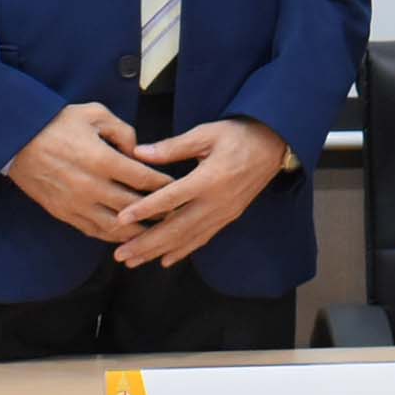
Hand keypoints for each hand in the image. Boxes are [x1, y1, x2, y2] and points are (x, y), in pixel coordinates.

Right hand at [5, 103, 170, 240]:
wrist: (15, 141)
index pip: (143, 179)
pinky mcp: (64, 214)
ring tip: (156, 231)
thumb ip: (122, 130)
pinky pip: (94, 231)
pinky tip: (126, 235)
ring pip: (116, 227)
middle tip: (176, 212)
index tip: (177, 187)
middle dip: (158, 211)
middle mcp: (91, 186)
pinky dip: (113, 236)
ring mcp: (76, 204)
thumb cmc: (56, 123)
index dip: (164, 185)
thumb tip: (138, 150)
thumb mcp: (93, 114)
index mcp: (102, 160)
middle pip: (134, 206)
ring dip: (138, 231)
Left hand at [116, 117, 293, 269]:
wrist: (273, 145)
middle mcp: (216, 202)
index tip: (121, 218)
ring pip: (187, 238)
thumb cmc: (237, 135)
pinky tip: (164, 260)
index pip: (171, 198)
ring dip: (158, 252)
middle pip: (176, 228)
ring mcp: (223, 213)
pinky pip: (202, 238)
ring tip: (133, 261)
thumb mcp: (205, 133)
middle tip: (121, 254)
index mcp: (209, 179)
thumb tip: (138, 153)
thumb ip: (172, 147)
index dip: (145, 209)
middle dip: (146, 243)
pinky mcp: (228, 218)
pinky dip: (182, 251)